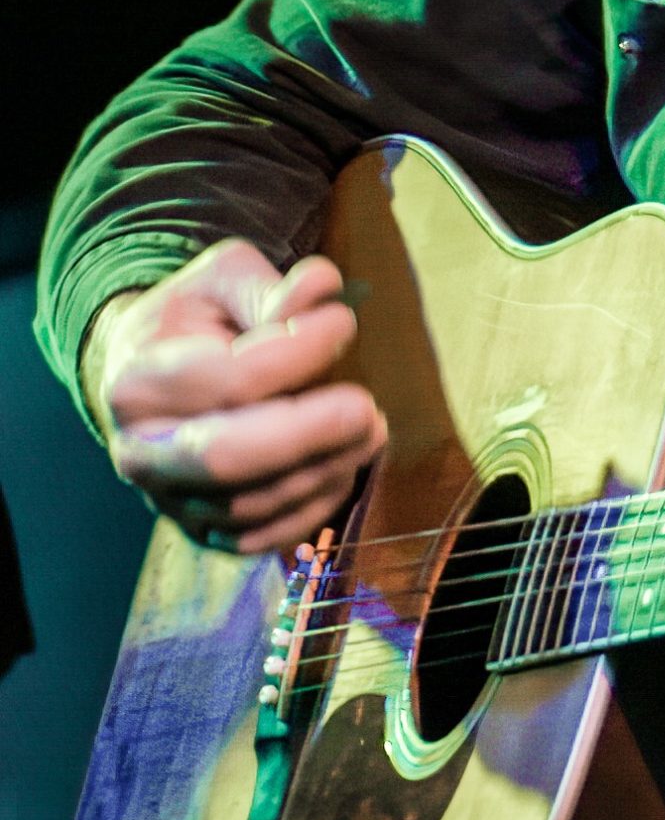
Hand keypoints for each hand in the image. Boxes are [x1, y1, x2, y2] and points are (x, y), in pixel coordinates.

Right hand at [84, 242, 383, 555]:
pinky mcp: (199, 530)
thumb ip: (270, 289)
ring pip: (249, 504)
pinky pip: (259, 538)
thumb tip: (323, 291)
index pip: (227, 379)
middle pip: (227, 456)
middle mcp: (141, 452)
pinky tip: (343, 468)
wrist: (146, 375)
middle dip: (308, 435)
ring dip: (322, 470)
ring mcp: (167, 499)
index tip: (343, 323)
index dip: (295, 355)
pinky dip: (310, 510)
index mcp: (137, 381)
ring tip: (371, 430)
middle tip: (367, 408)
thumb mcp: (221, 280)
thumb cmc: (192, 321)